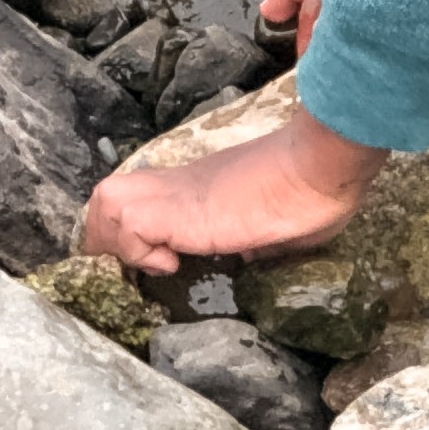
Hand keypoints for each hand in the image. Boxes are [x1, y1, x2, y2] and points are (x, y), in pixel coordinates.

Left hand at [82, 102, 390, 277]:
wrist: (322, 161)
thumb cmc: (316, 190)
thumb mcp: (283, 224)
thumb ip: (258, 235)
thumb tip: (248, 250)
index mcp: (201, 189)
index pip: (142, 201)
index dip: (133, 233)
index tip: (155, 262)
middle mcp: (180, 185)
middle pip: (109, 197)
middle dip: (107, 236)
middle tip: (137, 269)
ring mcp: (177, 195)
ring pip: (106, 203)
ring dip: (116, 241)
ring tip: (151, 266)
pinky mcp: (180, 210)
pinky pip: (130, 225)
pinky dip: (137, 250)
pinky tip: (171, 263)